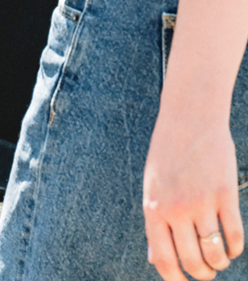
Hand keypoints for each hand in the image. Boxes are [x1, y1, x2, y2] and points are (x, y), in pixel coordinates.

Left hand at [144, 113, 244, 280]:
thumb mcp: (152, 190)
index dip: (174, 278)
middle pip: (191, 259)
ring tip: (219, 262)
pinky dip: (235, 248)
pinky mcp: (225, 194)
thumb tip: (155, 258)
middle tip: (207, 274)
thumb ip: (156, 224)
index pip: (162, 258)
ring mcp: (201, 203)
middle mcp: (175, 210)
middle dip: (201, 274)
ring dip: (219, 263)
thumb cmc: (168, 158)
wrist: (189, 122)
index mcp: (153, 210)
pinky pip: (233, 233)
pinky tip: (233, 249)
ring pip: (214, 250)